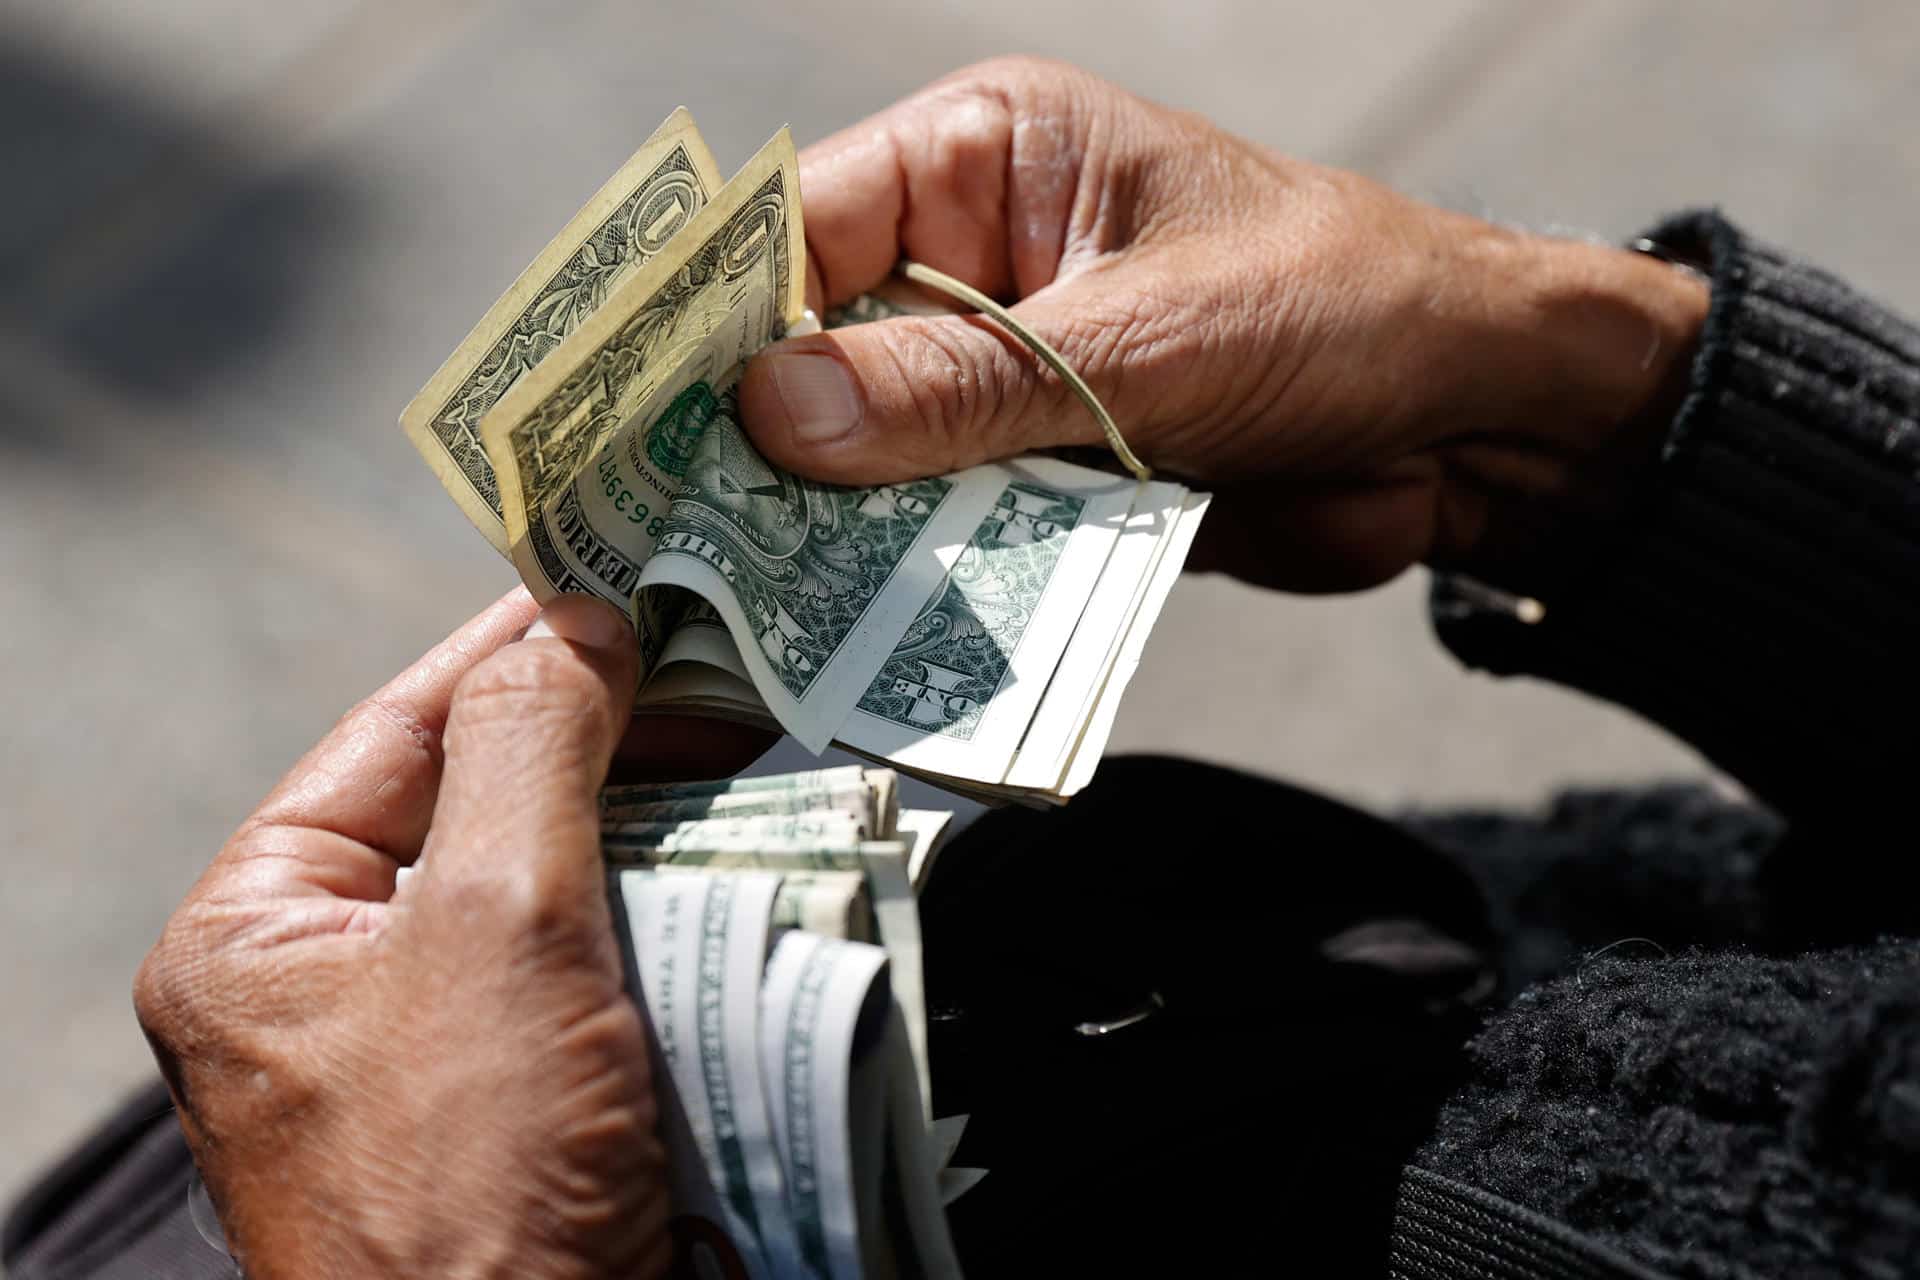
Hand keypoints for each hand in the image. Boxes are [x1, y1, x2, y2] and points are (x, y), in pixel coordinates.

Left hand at [134, 591, 715, 1278]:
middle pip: (482, 803)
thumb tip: (573, 620)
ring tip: (754, 745)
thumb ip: (527, 749)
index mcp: (259, 935)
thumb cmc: (471, 1178)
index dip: (511, 649)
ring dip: (655, 822)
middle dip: (606, 740)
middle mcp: (335, 987)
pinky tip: (752, 861)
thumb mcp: (491, 924)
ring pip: (556, 882)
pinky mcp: (535, 1102)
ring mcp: (440, 1051)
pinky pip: (602, 965)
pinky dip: (674, 911)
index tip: (619, 579)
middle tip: (719, 666)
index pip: (393, 734)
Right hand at [740, 57, 1708, 592]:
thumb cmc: (1339, 310)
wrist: (1479, 421)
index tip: (620, 423)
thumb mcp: (1147, 339)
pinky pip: (944, 527)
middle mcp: (970, 261)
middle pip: (810, 353)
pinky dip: (907, 582)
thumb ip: (962, 383)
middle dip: (747, 448)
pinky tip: (842, 643)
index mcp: (983, 159)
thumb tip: (768, 414)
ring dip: (823, 531)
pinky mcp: (1041, 476)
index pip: (795, 229)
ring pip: (869, 457)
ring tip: (728, 617)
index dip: (703, 325)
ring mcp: (1002, 378)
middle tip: (653, 550)